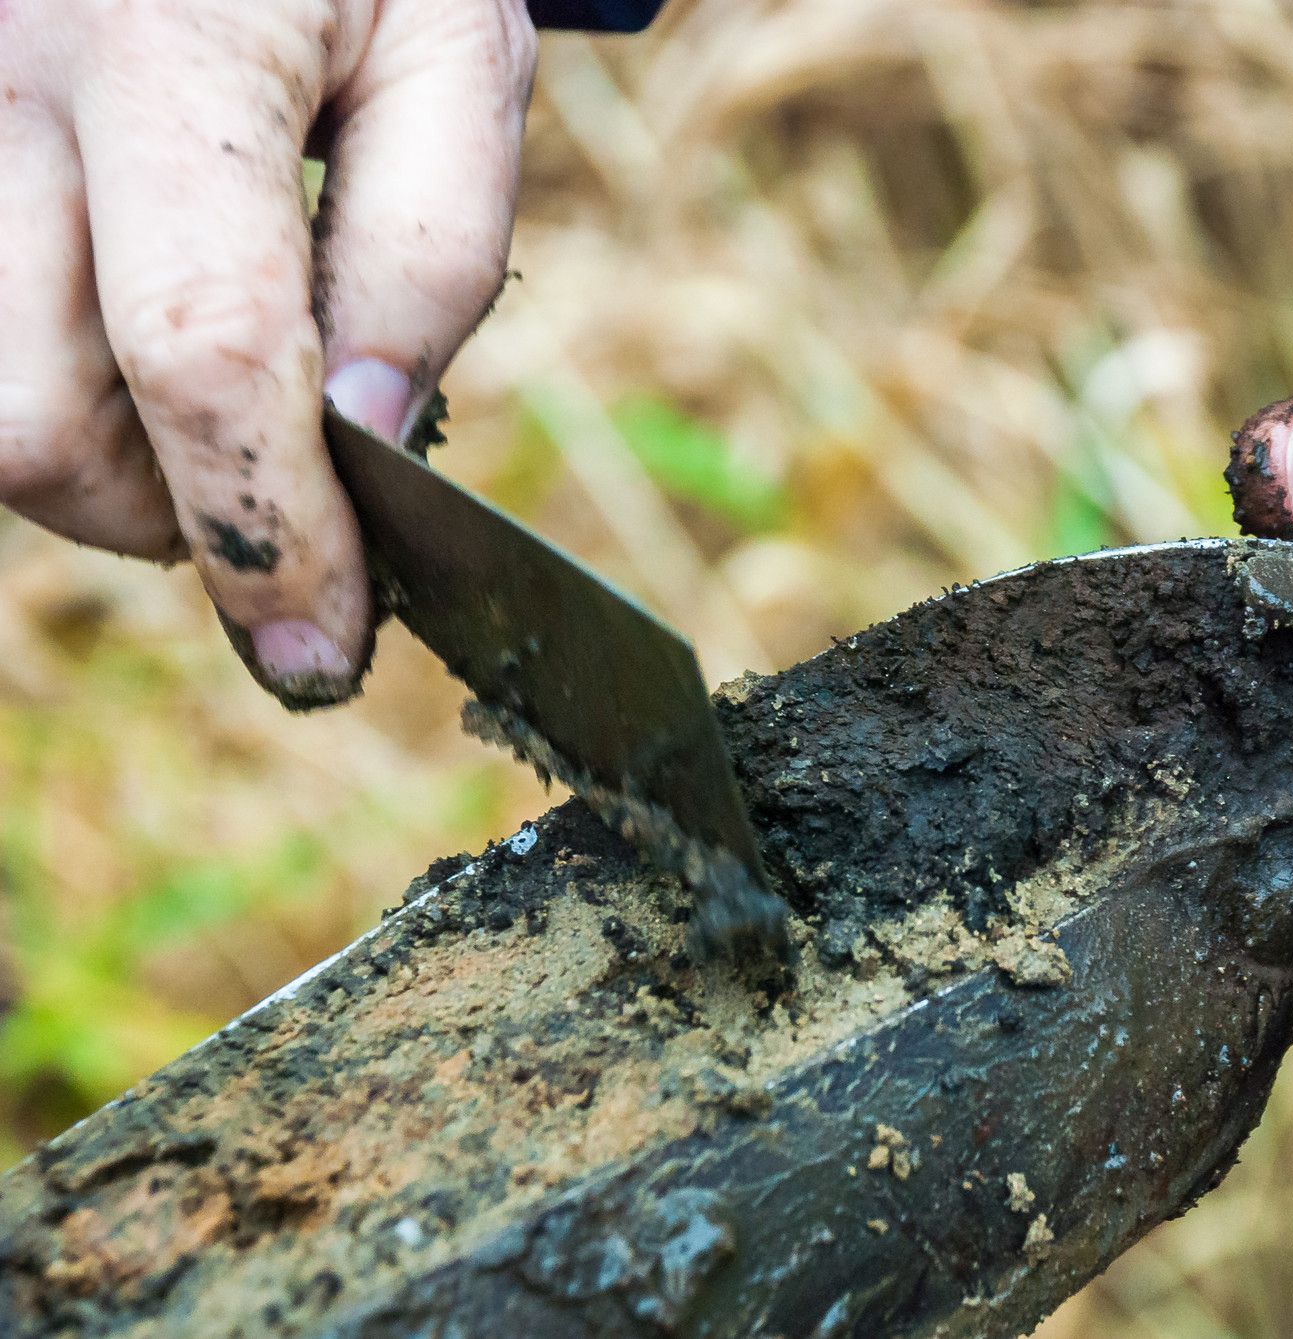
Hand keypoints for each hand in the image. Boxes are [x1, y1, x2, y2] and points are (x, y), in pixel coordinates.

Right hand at [0, 0, 536, 705]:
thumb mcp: (455, 54)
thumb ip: (427, 251)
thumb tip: (366, 445)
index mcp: (166, 44)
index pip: (201, 348)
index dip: (269, 531)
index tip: (323, 647)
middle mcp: (0, 81)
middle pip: (35, 419)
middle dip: (171, 512)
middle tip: (285, 490)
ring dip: (106, 469)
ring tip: (218, 404)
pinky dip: (51, 392)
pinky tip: (127, 346)